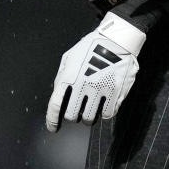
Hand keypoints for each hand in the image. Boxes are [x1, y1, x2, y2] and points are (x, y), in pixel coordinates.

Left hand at [46, 12, 144, 131]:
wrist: (117, 40)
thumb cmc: (91, 47)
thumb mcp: (70, 57)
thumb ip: (62, 76)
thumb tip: (59, 94)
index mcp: (69, 76)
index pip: (55, 104)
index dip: (52, 120)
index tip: (52, 127)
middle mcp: (83, 84)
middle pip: (72, 115)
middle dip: (72, 116)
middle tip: (76, 112)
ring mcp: (100, 89)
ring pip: (89, 118)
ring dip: (88, 117)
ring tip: (90, 109)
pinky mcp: (116, 93)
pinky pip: (107, 114)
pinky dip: (104, 113)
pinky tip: (103, 105)